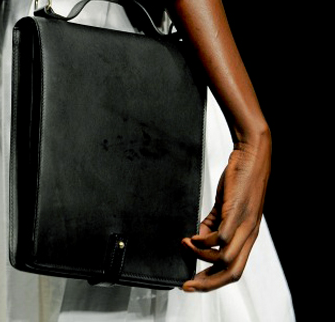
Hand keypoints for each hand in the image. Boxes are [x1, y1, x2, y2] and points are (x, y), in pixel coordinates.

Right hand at [181, 131, 270, 291]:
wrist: (252, 154)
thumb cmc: (241, 178)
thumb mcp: (226, 205)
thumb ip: (214, 222)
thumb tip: (199, 238)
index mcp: (248, 235)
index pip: (234, 269)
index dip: (214, 282)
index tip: (194, 284)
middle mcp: (249, 234)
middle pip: (232, 272)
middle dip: (208, 283)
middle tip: (188, 284)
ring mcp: (244, 224)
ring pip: (226, 259)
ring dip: (201, 257)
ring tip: (186, 245)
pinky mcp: (237, 211)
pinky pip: (221, 237)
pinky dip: (205, 241)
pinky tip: (194, 236)